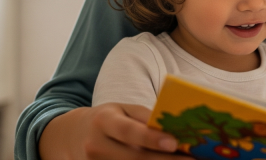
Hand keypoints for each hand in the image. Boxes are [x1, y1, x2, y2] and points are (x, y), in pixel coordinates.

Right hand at [39, 103, 192, 159]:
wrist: (73, 135)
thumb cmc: (107, 119)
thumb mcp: (122, 109)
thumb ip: (145, 117)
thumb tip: (173, 127)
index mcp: (103, 121)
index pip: (128, 131)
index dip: (151, 138)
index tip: (174, 143)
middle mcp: (96, 146)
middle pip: (134, 158)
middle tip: (193, 159)